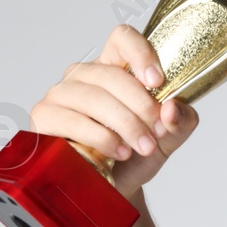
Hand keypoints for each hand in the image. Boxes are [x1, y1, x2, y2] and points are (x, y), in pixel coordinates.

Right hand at [27, 24, 199, 200]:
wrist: (117, 187)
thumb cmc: (138, 154)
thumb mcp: (169, 137)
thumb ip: (181, 121)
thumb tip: (172, 108)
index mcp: (115, 68)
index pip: (122, 39)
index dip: (141, 54)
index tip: (158, 82)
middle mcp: (84, 75)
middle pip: (111, 74)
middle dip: (141, 105)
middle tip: (158, 132)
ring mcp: (60, 94)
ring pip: (93, 98)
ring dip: (125, 124)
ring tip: (143, 147)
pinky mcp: (44, 118)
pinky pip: (71, 121)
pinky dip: (100, 137)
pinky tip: (118, 152)